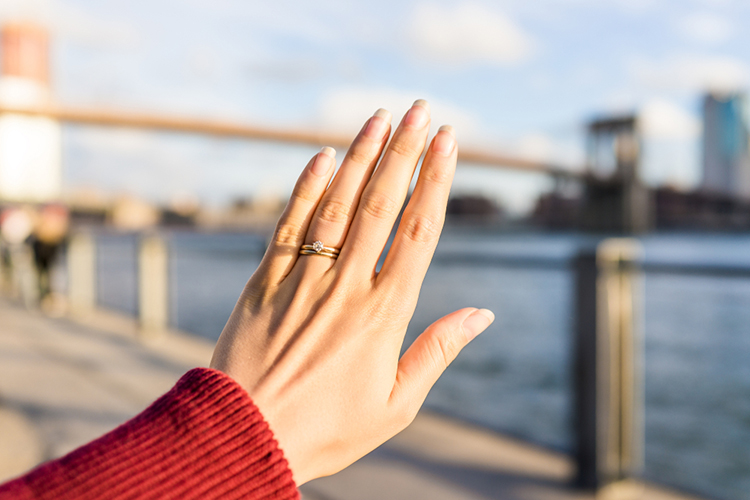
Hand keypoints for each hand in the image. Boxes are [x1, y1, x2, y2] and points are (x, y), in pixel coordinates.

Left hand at [210, 100, 493, 484]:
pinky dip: (306, 188)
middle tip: (420, 109)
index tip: (447, 142)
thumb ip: (437, 352)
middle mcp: (345, 286)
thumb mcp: (395, 405)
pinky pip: (289, 225)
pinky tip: (323, 156)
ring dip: (359, 156)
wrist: (244, 439)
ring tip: (379, 117)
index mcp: (383, 315)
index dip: (435, 181)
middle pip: (380, 204)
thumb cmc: (326, 429)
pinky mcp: (264, 281)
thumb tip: (482, 314)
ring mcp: (302, 279)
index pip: (417, 232)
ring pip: (336, 204)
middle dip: (403, 151)